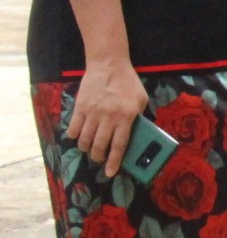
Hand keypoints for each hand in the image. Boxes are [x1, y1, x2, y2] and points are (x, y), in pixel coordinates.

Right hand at [67, 57, 148, 178]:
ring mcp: (92, 113)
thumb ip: (139, 117)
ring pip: (84, 140)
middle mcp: (108, 117)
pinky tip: (77, 137)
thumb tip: (138, 135)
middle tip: (99, 158)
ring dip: (86, 148)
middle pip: (99, 146)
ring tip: (89, 149)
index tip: (110, 173)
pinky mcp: (80, 108)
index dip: (114, 161)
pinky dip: (74, 136)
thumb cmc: (128, 83)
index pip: (119, 145)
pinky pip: (73, 129)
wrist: (109, 65)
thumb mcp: (141, 100)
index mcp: (126, 117)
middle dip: (98, 157)